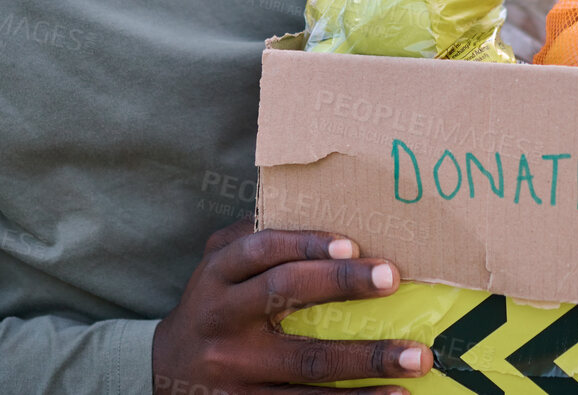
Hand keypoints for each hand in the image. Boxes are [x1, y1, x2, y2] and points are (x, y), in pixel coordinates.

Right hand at [152, 218, 431, 394]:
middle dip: (342, 285)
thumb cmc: (211, 304)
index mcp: (216, 274)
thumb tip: (322, 204)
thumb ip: (256, 236)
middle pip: (284, 296)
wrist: (162, 372)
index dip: (306, 243)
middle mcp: (221, 318)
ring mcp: (233, 369)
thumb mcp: (217, 263)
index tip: (352, 243)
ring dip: (365, 361)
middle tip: (393, 279)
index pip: (261, 250)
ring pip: (305, 363)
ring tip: (415, 357)